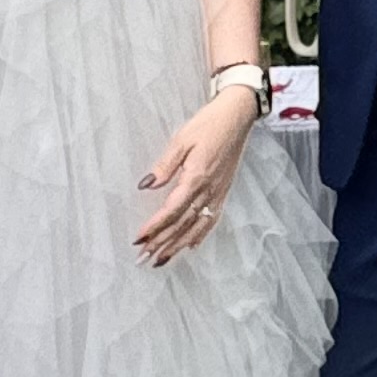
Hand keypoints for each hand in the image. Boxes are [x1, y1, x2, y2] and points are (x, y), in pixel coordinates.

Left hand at [136, 93, 261, 268]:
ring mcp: (218, 193)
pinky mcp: (224, 192)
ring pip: (197, 227)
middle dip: (162, 243)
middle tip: (143, 258)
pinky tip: (190, 245)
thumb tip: (146, 185)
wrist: (237, 116)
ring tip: (161, 260)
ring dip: (178, 246)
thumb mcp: (181, 139)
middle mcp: (209, 190)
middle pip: (182, 224)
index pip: (171, 210)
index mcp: (196, 177)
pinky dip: (200, 235)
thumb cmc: (208, 123)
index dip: (154, 227)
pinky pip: (211, 220)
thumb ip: (165, 165)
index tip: (138, 238)